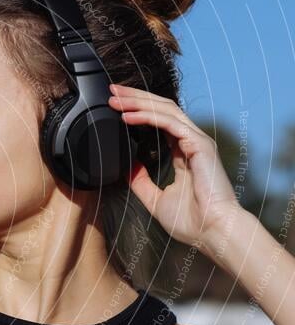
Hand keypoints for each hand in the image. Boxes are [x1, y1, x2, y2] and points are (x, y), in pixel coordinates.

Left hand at [108, 84, 243, 251]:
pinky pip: (170, 123)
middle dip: (135, 98)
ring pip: (165, 110)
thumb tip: (127, 167)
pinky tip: (128, 116)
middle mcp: (191, 142)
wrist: (212, 232)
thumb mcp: (156, 199)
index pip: (159, 121)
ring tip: (115, 99)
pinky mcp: (199, 144)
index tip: (116, 106)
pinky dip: (147, 116)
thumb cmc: (192, 221)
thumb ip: (141, 182)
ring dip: (137, 102)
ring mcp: (197, 141)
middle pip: (161, 109)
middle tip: (111, 92)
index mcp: (183, 153)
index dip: (138, 110)